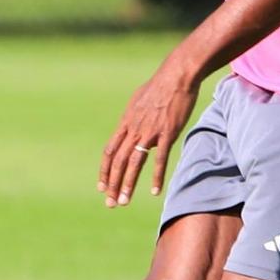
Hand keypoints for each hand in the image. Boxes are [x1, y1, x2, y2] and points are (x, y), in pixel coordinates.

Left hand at [98, 57, 200, 207]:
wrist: (176, 75)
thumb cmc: (160, 87)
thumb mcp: (139, 101)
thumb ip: (134, 118)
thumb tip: (134, 128)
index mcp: (125, 122)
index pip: (110, 151)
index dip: (105, 171)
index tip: (102, 187)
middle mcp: (133, 129)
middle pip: (118, 161)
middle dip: (112, 184)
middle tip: (110, 203)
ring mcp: (149, 132)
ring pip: (134, 163)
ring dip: (127, 185)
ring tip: (123, 202)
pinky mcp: (167, 133)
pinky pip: (160, 159)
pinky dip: (156, 176)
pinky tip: (155, 191)